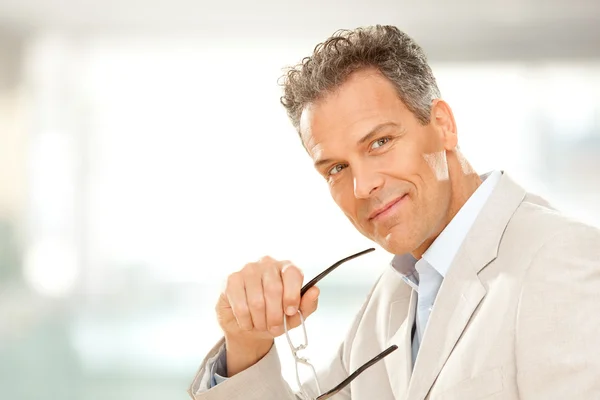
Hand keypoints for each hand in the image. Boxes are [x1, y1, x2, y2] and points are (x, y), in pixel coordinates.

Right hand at [216, 256, 319, 375]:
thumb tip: (315, 291)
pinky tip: (248, 322)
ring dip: (260, 321)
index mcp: (286, 268)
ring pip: (256, 301)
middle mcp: (267, 264)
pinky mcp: (232, 280)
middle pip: (274, 289)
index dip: (292, 295)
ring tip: (261, 326)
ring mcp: (248, 270)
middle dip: (276, 315)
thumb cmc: (274, 316)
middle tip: (275, 327)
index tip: (291, 312)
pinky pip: (240, 305)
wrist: (249, 325)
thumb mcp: (295, 315)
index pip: (293, 274)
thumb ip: (308, 304)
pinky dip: (246, 321)